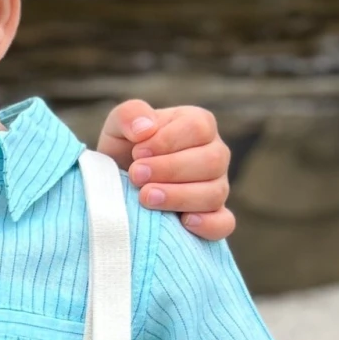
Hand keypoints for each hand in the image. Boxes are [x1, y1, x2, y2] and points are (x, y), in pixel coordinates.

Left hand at [97, 100, 233, 241]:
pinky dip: (208, 225)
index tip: (136, 153)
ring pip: (215, 193)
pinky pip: (223, 223)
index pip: (198, 128)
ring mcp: (217, 187)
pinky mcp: (213, 216)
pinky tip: (184, 223)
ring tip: (145, 197)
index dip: (167, 142)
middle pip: (212, 160)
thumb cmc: (122, 152)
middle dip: (170, 170)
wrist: (115, 186)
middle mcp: (214, 154)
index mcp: (198, 125)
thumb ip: (130, 115)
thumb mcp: (118, 127)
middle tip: (136, 176)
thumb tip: (145, 128)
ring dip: (179, 197)